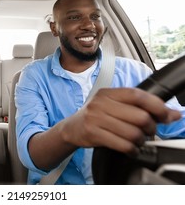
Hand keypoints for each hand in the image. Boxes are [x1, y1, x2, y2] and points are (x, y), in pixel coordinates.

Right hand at [63, 87, 180, 154]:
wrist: (71, 127)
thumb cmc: (95, 116)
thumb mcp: (113, 105)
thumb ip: (139, 107)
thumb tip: (172, 113)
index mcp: (108, 93)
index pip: (137, 95)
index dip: (156, 105)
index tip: (166, 115)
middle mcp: (101, 103)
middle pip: (139, 116)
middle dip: (150, 128)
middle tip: (148, 131)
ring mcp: (95, 118)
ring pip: (132, 133)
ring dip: (141, 141)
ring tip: (137, 141)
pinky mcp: (92, 133)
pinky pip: (122, 144)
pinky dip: (131, 150)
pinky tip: (130, 149)